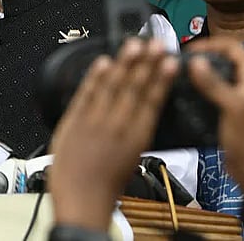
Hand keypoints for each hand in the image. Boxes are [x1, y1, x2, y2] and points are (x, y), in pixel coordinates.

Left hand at [49, 38, 178, 229]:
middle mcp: (117, 126)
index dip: (161, 79)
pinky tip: (103, 61)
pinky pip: (85, 93)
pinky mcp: (73, 121)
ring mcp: (94, 122)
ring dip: (123, 63)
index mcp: (136, 138)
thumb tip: (144, 108)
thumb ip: (136, 131)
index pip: (152, 101)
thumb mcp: (132, 158)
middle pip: (134, 88)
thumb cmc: (106, 184)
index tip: (170, 62)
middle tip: (156, 43)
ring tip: (134, 44)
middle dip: (147, 63)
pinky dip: (94, 77)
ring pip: (111, 86)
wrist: (81, 202)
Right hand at [186, 37, 243, 194]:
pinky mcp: (228, 112)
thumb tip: (194, 61)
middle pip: (223, 60)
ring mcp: (237, 98)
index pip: (232, 47)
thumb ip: (214, 84)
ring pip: (216, 77)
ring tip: (178, 77)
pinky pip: (212, 94)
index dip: (210, 44)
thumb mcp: (232, 108)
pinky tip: (184, 95)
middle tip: (179, 64)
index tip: (188, 51)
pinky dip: (199, 90)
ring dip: (199, 74)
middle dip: (202, 58)